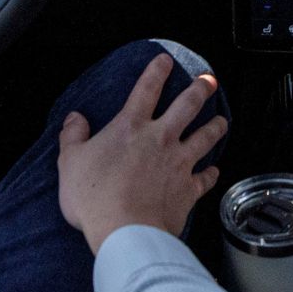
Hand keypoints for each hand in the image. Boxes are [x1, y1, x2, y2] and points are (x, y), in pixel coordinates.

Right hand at [57, 52, 226, 252]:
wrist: (126, 230)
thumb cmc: (94, 197)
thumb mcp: (70, 163)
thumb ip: (72, 137)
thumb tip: (74, 118)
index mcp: (131, 127)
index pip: (146, 90)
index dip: (156, 71)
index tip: (165, 60)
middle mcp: (160, 139)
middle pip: (187, 106)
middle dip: (200, 89)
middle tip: (209, 80)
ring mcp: (179, 163)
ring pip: (205, 137)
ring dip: (215, 126)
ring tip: (222, 120)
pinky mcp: (189, 189)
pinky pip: (206, 178)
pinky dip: (212, 173)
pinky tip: (214, 170)